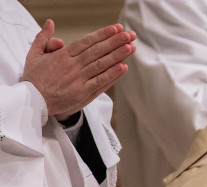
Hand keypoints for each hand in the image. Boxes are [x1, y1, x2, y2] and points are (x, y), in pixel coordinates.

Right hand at [21, 20, 136, 120]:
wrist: (32, 101)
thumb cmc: (34, 78)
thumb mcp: (34, 54)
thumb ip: (43, 38)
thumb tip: (50, 22)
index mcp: (62, 55)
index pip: (86, 42)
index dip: (103, 34)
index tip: (115, 28)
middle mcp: (72, 66)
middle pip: (97, 51)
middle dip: (115, 42)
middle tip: (129, 35)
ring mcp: (78, 79)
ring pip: (101, 65)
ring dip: (118, 55)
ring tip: (131, 47)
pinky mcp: (82, 93)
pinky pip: (100, 82)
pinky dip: (112, 75)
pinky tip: (123, 67)